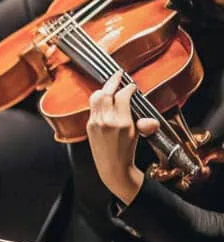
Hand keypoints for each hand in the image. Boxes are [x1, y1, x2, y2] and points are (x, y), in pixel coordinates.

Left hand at [86, 74, 148, 205]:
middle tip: (118, 74)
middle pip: (106, 93)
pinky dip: (98, 99)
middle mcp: (107, 121)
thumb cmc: (126, 151)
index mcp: (121, 123)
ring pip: (96, 97)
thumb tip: (152, 121)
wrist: (112, 167)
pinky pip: (93, 106)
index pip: (122, 97)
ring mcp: (96, 122)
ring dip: (103, 88)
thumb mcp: (138, 136)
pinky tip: (103, 97)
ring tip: (110, 84)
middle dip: (113, 81)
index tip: (132, 86)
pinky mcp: (89, 125)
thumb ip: (145, 125)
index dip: (128, 88)